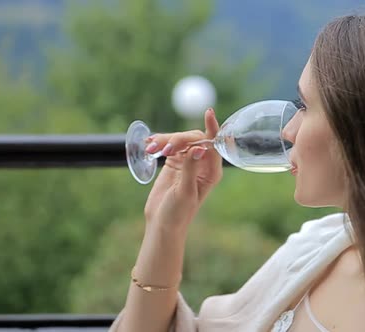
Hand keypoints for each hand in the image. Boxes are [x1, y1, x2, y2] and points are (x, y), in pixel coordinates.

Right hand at [143, 108, 222, 227]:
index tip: (208, 112)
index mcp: (212, 171)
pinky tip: (149, 144)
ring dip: (166, 141)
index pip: (214, 144)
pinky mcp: (174, 162)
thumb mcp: (185, 191)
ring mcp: (188, 162)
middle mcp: (203, 164)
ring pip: (180, 141)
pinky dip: (159, 143)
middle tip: (163, 148)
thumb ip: (190, 168)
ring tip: (151, 148)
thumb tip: (199, 147)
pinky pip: (169, 146)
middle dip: (179, 139)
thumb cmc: (178, 213)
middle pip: (194, 139)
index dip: (212, 127)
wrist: (162, 224)